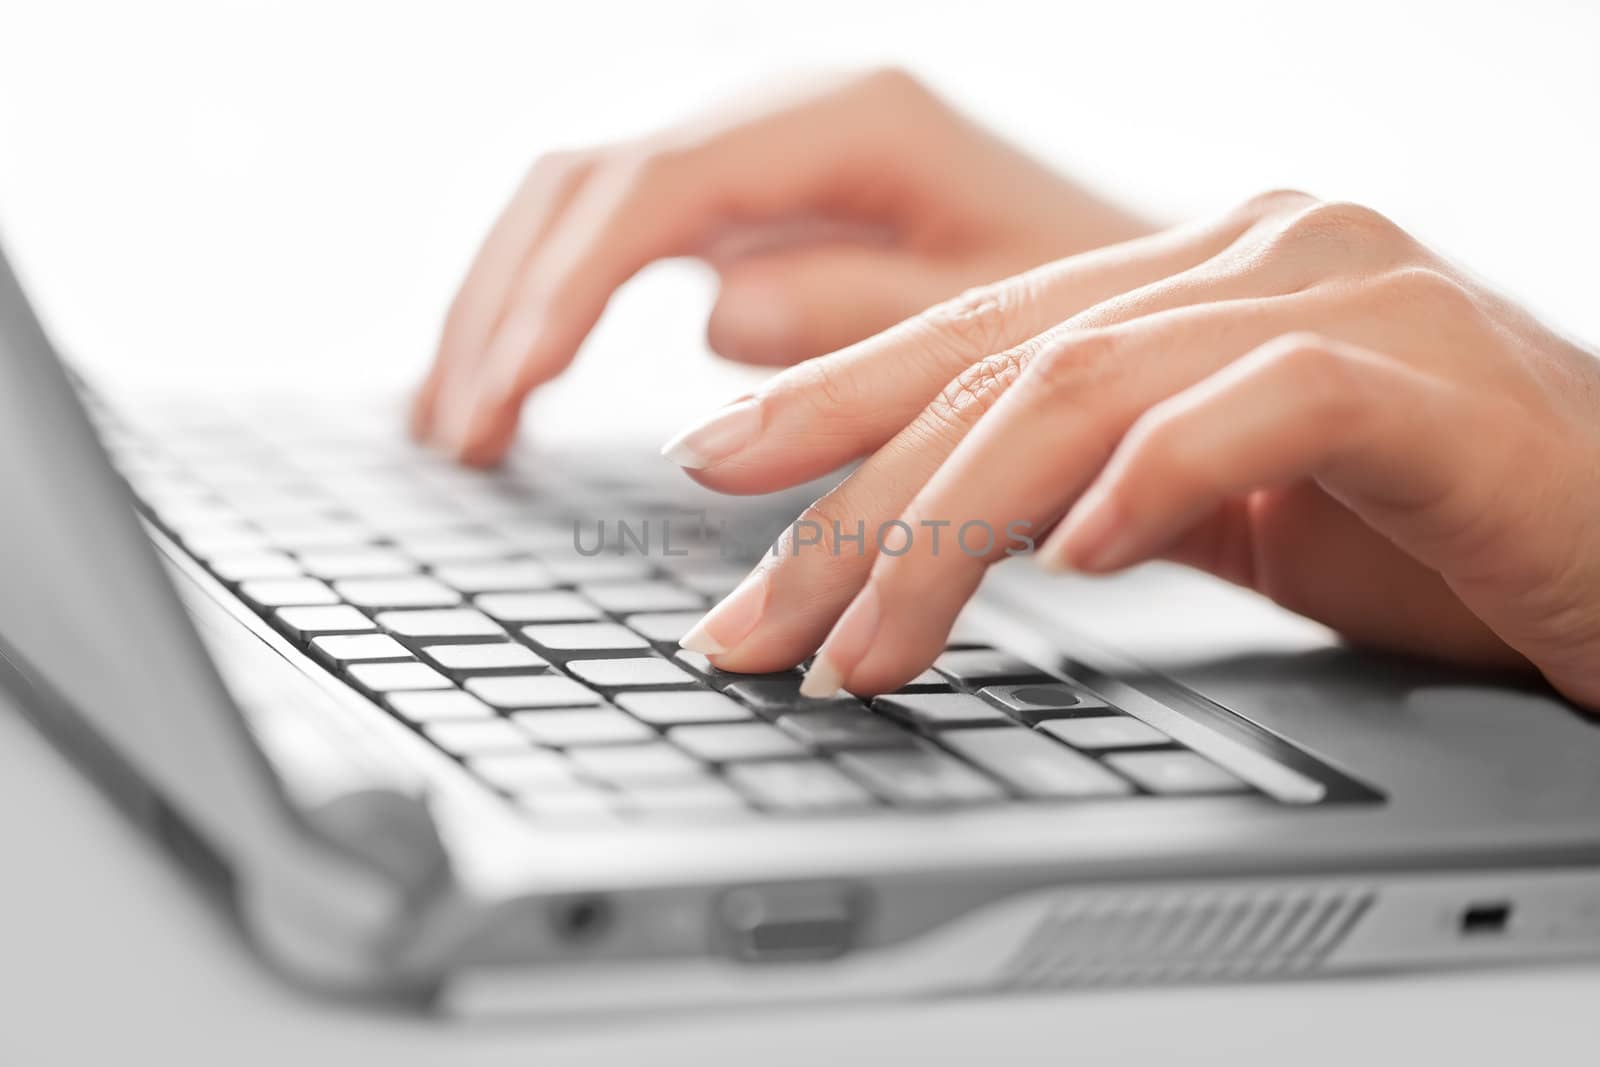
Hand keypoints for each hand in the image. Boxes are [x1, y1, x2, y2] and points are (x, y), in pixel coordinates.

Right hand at [412, 68, 1150, 464]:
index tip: (502, 406)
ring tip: (454, 426)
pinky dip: (554, 311)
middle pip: (585, 182)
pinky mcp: (764, 208)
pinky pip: (624, 242)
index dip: (557, 299)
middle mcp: (794, 114)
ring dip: (504, 308)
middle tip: (456, 438)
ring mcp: (771, 157)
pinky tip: (517, 380)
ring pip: (582, 204)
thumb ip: (863, 317)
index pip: (649, 191)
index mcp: (853, 120)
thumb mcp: (1010, 324)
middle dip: (503, 307)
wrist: (1176, 294)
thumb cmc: (1120, 314)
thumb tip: (713, 314)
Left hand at [671, 191, 1599, 708]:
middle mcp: (1250, 253)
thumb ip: (1084, 482)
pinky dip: (1157, 481)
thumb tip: (929, 504)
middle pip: (997, 366)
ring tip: (866, 647)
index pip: (971, 335)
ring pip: (1086, 386)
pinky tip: (1081, 562)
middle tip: (751, 621)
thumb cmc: (1435, 529)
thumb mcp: (1223, 508)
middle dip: (852, 501)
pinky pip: (1258, 407)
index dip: (830, 402)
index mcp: (1189, 276)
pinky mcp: (1426, 371)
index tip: (710, 476)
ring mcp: (1341, 293)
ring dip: (953, 527)